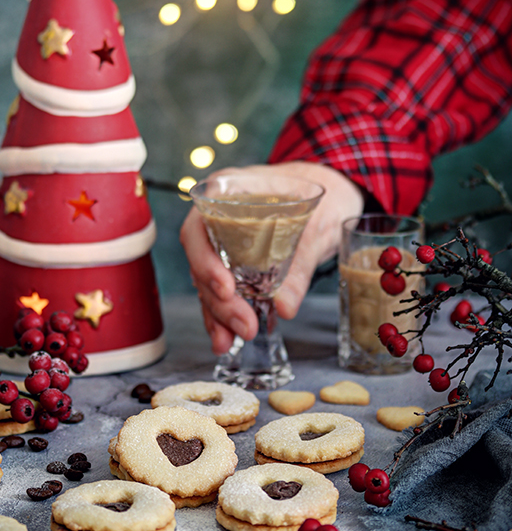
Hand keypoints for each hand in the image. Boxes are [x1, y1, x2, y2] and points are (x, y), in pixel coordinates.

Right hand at [180, 162, 363, 353]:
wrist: (334, 189)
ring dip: (218, 314)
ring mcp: (224, 242)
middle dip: (219, 300)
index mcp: (227, 192)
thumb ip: (300, 264)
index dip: (205, 261)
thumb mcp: (316, 225)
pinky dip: (225, 315)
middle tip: (244, 325)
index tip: (225, 288)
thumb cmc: (323, 192)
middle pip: (202, 262)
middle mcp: (217, 217)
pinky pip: (222, 291)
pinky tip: (226, 338)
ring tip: (229, 341)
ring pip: (208, 282)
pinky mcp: (235, 264)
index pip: (197, 229)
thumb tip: (284, 306)